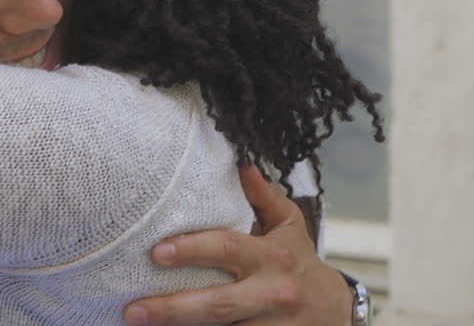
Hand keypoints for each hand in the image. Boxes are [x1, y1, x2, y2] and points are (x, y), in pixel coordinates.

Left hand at [123, 165, 350, 324]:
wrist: (339, 312)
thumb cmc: (301, 264)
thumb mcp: (289, 227)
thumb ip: (264, 197)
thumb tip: (241, 162)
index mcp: (272, 257)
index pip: (228, 249)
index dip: (192, 250)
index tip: (156, 252)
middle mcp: (272, 294)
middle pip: (218, 304)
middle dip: (174, 309)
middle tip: (134, 310)